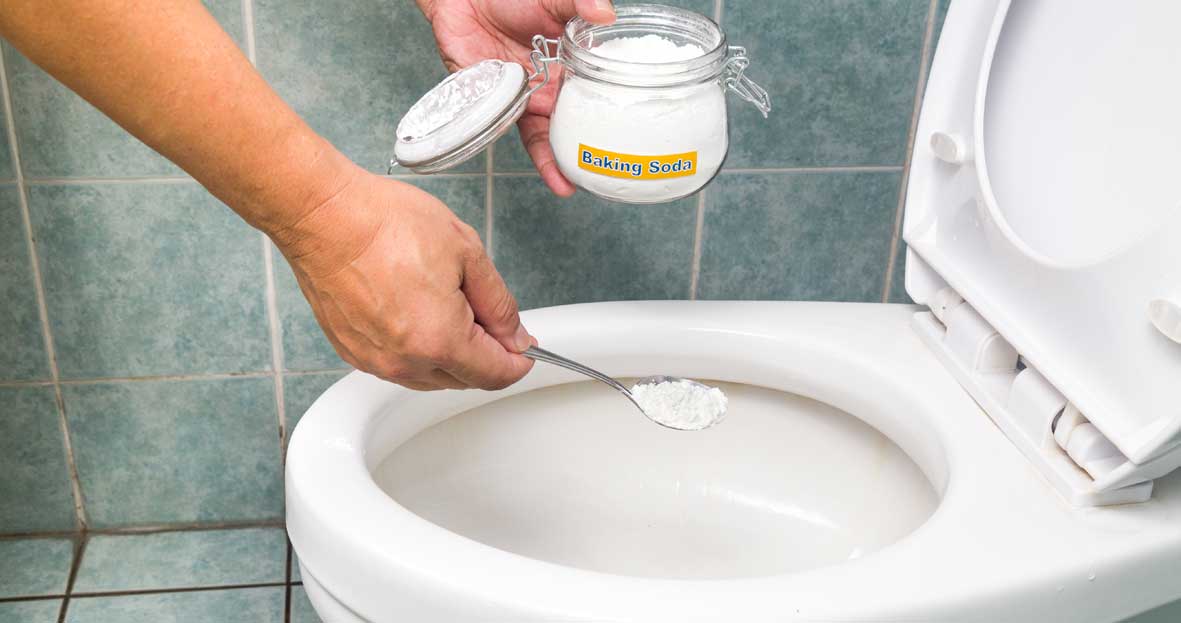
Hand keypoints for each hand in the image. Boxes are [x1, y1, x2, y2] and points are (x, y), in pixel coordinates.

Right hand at [272, 166, 534, 390]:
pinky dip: (417, 349)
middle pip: (464, 380)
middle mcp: (404, 361)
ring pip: (431, 376)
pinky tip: (417, 312)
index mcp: (439, 340)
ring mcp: (374, 360)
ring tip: (447, 304)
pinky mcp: (352, 351)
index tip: (525, 350)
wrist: (323, 215)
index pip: (494, 374)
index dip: (518, 363)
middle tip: (488, 315)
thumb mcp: (466, 252)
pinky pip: (399, 365)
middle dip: (485, 355)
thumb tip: (515, 334)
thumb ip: (498, 303)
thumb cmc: (384, 224)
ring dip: (451, 354)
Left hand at [416, 0, 615, 195]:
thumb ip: (579, 5)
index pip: (590, 101)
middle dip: (582, 156)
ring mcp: (521, 99)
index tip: (624, 141)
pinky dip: (524, 149)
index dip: (605, 121)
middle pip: (567, 129)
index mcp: (567, 69)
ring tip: (567, 185)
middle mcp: (546, 90)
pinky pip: (507, 130)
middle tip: (601, 179)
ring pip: (541, 137)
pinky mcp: (493, 103)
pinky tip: (541, 168)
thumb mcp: (554, 0)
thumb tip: (608, 13)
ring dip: (553, 163)